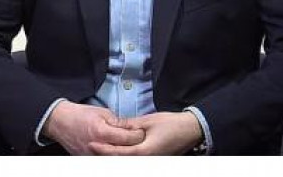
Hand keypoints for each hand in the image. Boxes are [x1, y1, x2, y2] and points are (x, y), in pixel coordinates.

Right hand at [42, 101, 144, 154]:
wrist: (60, 122)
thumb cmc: (80, 115)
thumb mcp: (101, 113)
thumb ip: (118, 122)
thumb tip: (132, 128)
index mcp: (102, 132)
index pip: (128, 139)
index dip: (138, 135)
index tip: (141, 132)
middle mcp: (98, 147)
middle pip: (124, 152)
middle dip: (134, 147)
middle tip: (139, 141)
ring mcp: (92, 156)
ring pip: (116, 159)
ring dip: (124, 154)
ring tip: (129, 147)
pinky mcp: (89, 160)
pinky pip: (105, 160)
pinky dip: (113, 156)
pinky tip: (117, 151)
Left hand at [89, 111, 203, 155]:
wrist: (191, 130)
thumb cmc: (171, 124)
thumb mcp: (148, 121)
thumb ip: (130, 126)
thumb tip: (114, 126)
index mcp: (146, 151)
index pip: (120, 153)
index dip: (105, 149)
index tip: (92, 144)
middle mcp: (148, 160)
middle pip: (122, 160)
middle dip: (106, 155)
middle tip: (91, 148)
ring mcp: (151, 161)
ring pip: (128, 161)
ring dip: (114, 156)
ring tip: (100, 150)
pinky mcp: (154, 159)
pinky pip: (135, 159)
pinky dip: (124, 155)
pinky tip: (117, 150)